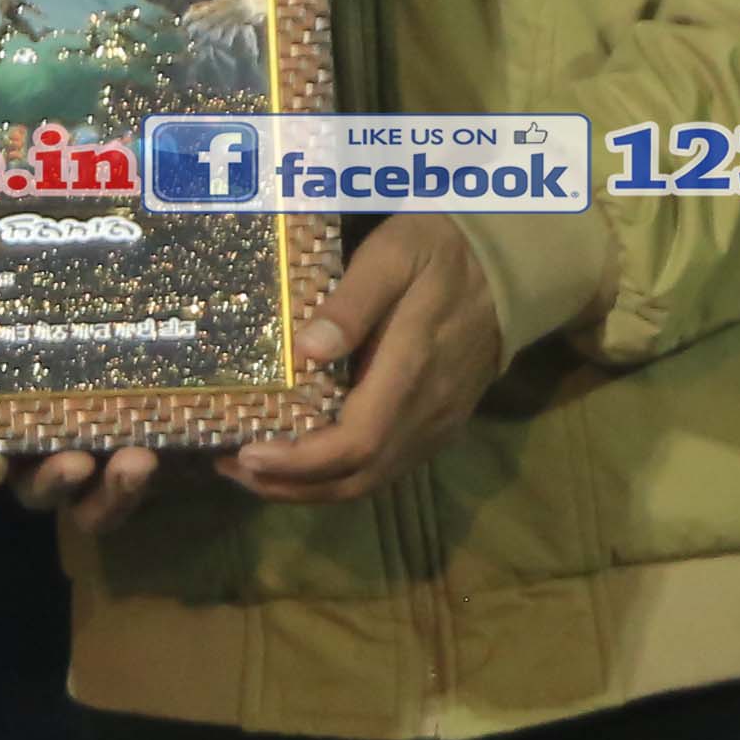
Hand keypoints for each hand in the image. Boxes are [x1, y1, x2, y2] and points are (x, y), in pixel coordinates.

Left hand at [222, 215, 503, 507]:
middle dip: (292, 485)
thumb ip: (352, 303)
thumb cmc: (439, 252)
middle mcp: (428, 411)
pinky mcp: (440, 424)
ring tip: (255, 471)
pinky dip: (340, 475)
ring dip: (311, 488)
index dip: (299, 461)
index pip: (356, 442)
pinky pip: (388, 467)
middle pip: (358, 477)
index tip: (246, 454)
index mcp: (412, 370)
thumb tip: (306, 351)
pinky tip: (304, 459)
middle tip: (231, 468)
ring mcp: (438, 423)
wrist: (507, 264)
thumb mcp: (394, 256)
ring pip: (372, 480)